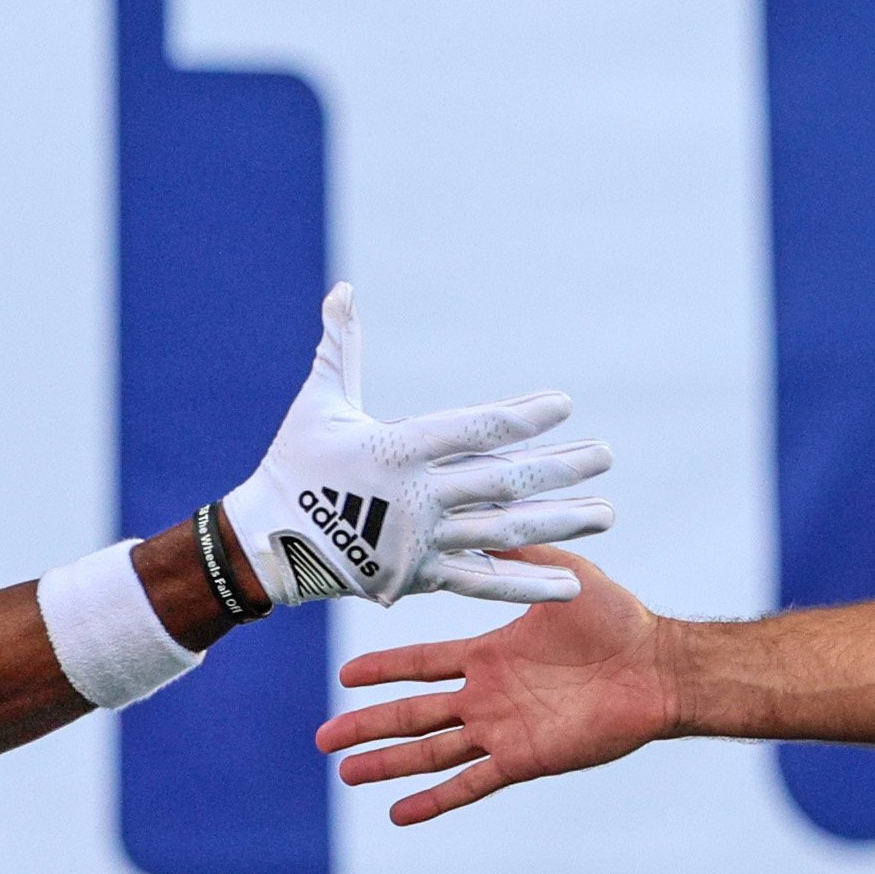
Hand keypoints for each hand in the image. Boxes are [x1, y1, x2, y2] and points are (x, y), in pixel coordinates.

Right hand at [222, 283, 613, 606]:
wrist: (266, 545)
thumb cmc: (294, 465)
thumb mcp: (318, 403)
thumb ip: (339, 347)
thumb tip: (343, 290)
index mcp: (397, 449)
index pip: (471, 429)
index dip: (519, 417)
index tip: (563, 404)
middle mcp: (418, 497)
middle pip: (503, 481)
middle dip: (560, 468)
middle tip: (607, 455)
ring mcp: (423, 541)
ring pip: (504, 531)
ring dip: (560, 522)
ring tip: (607, 513)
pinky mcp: (421, 578)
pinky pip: (484, 582)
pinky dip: (527, 582)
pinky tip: (572, 583)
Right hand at [319, 548, 674, 823]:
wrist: (655, 666)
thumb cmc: (615, 618)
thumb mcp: (558, 573)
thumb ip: (515, 559)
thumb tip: (474, 528)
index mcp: (489, 655)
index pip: (421, 666)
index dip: (383, 671)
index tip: (344, 679)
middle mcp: (489, 696)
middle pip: (413, 714)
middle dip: (367, 726)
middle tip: (323, 740)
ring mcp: (503, 730)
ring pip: (430, 751)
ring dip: (388, 763)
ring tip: (347, 775)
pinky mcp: (524, 758)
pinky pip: (470, 782)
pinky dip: (434, 799)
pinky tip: (399, 812)